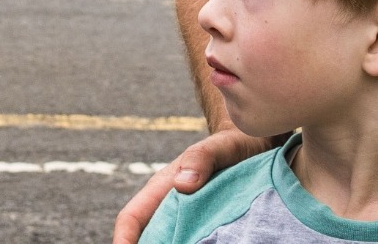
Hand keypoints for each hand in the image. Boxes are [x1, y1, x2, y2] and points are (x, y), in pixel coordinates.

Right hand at [113, 129, 271, 243]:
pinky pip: (192, 243)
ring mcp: (186, 220)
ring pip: (169, 241)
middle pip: (147, 237)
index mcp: (163, 189)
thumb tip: (182, 184)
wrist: (254, 145)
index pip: (132, 217)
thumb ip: (202, 158)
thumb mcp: (222, 147)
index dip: (124, 239)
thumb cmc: (234, 144)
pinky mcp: (204, 228)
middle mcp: (169, 208)